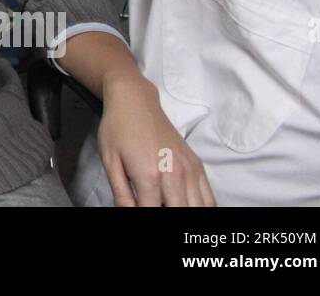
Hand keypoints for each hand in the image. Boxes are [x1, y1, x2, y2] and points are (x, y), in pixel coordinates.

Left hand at [97, 71, 215, 206]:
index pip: (152, 213)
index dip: (144, 216)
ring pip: (199, 208)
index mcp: (149, 176)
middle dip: (167, 217)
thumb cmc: (118, 129)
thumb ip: (121, 194)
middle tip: (153, 205)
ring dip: (184, 212)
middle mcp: (174, 174)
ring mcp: (189, 169)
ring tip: (168, 205)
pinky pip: (209, 197)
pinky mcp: (197, 165)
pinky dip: (201, 206)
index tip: (139, 208)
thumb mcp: (110, 162)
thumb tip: (127, 213)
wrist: (135, 101)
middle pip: (178, 213)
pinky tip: (186, 204)